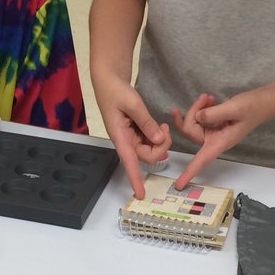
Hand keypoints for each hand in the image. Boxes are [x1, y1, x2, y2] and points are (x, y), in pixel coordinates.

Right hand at [94, 73, 170, 198]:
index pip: (128, 162)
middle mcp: (125, 141)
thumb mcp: (132, 103)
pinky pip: (151, 141)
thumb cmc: (115, 90)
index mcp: (119, 136)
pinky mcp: (136, 132)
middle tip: (165, 128)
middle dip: (161, 147)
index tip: (140, 194)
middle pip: (146, 156)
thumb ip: (146, 122)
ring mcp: (131, 138)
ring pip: (151, 149)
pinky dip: (158, 136)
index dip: (134, 179)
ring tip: (163, 124)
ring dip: (161, 141)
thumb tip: (158, 139)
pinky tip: (159, 125)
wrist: (109, 81)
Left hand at [170, 92, 261, 189]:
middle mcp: (214, 140)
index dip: (189, 173)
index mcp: (220, 143)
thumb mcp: (234, 108)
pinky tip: (209, 99)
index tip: (178, 185)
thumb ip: (214, 114)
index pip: (202, 161)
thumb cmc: (252, 108)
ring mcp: (212, 132)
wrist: (262, 103)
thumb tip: (197, 117)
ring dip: (197, 108)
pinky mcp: (212, 124)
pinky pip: (198, 118)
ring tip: (208, 97)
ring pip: (192, 122)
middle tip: (205, 98)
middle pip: (191, 131)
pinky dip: (201, 107)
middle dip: (193, 112)